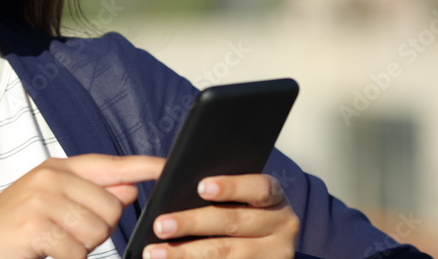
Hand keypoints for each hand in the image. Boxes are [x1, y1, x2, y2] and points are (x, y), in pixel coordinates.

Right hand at [0, 153, 163, 258]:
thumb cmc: (7, 238)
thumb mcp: (46, 208)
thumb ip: (87, 196)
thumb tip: (129, 187)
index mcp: (54, 168)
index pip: (109, 164)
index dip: (143, 166)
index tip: (169, 166)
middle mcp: (49, 176)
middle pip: (111, 207)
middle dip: (96, 233)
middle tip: (61, 238)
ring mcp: (40, 198)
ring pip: (98, 231)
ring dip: (80, 249)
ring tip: (49, 246)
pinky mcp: (34, 225)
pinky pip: (77, 252)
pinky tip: (41, 255)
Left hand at [143, 173, 298, 258]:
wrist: (264, 252)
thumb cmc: (243, 216)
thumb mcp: (243, 202)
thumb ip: (221, 193)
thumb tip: (181, 190)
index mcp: (276, 199)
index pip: (259, 188)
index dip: (230, 186)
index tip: (200, 187)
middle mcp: (282, 226)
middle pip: (233, 222)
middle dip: (192, 223)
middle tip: (160, 225)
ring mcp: (275, 255)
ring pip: (226, 254)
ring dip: (186, 253)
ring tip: (156, 252)